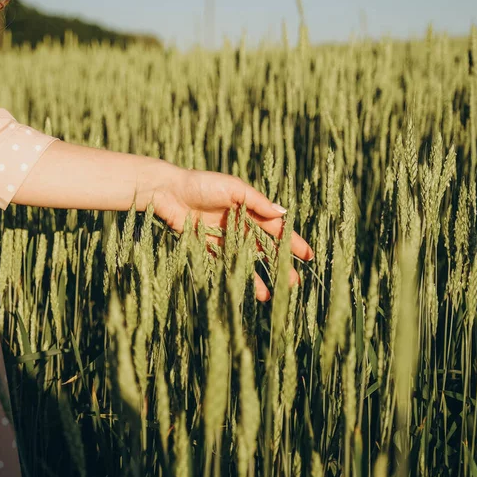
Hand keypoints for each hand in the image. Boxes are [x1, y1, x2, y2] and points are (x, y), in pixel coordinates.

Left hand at [150, 168, 313, 301]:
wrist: (168, 191)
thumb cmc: (201, 183)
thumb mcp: (233, 188)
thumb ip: (256, 202)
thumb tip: (282, 214)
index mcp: (248, 208)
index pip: (275, 228)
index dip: (292, 241)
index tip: (308, 256)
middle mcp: (238, 224)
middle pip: (264, 247)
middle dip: (280, 264)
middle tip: (295, 282)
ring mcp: (223, 237)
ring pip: (246, 260)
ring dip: (260, 275)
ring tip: (274, 293)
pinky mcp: (206, 246)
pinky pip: (225, 264)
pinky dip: (235, 276)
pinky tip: (247, 289)